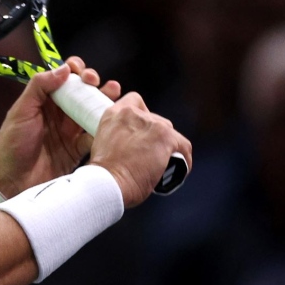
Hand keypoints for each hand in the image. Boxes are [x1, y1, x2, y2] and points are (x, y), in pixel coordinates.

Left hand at [0, 58, 120, 197]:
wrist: (12, 182)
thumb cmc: (11, 146)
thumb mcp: (21, 111)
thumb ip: (40, 87)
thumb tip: (64, 68)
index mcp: (43, 103)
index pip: (62, 80)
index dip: (74, 71)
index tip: (81, 70)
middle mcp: (58, 115)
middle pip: (81, 93)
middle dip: (92, 83)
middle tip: (96, 82)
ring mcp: (69, 133)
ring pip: (91, 112)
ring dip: (104, 101)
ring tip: (113, 92)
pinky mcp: (77, 150)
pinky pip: (94, 136)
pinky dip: (104, 128)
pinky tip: (110, 121)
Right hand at [90, 92, 193, 207]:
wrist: (108, 183)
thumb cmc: (102, 174)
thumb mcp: (100, 145)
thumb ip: (113, 136)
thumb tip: (123, 144)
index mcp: (114, 114)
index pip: (134, 101)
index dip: (141, 116)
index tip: (140, 133)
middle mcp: (133, 113)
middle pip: (155, 120)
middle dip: (155, 137)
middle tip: (150, 156)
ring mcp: (152, 124)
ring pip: (169, 133)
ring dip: (167, 147)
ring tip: (162, 165)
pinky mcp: (166, 137)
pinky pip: (183, 146)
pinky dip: (183, 159)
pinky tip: (178, 171)